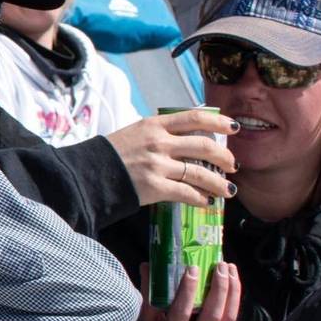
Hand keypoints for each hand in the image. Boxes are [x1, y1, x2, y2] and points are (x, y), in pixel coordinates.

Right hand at [105, 110, 238, 206]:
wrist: (87, 174)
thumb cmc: (110, 154)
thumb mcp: (135, 132)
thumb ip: (159, 132)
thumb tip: (187, 137)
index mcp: (154, 125)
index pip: (195, 118)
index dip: (218, 123)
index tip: (233, 128)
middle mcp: (159, 142)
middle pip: (204, 146)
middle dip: (225, 157)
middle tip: (232, 165)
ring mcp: (157, 165)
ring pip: (200, 173)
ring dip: (219, 183)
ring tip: (228, 190)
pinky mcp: (154, 187)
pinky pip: (186, 193)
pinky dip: (200, 199)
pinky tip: (206, 202)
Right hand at [139, 261, 241, 320]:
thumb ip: (149, 298)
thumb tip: (147, 267)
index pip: (181, 312)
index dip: (188, 290)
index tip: (192, 269)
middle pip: (211, 313)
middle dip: (219, 287)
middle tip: (220, 265)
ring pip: (227, 318)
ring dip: (232, 292)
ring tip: (231, 271)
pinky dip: (234, 304)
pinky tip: (233, 288)